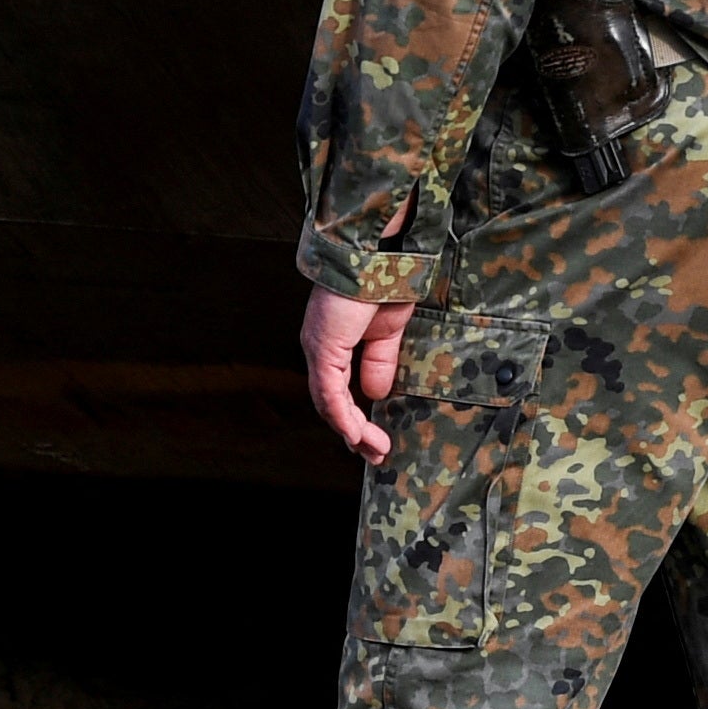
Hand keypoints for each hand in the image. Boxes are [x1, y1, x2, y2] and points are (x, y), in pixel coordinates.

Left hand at [302, 290, 411, 466]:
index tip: (375, 439)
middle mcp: (320, 349)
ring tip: (375, 449)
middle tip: (374, 454)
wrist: (378, 254)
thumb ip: (379, 362)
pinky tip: (357, 434)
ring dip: (352, 431)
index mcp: (334, 343)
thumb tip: (376, 394)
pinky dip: (343, 417)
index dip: (355, 418)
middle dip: (353, 433)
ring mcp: (319, 349)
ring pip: (329, 404)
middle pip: (330, 404)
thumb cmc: (385, 282)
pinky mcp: (324, 348)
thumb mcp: (388, 331)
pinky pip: (330, 393)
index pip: (337, 391)